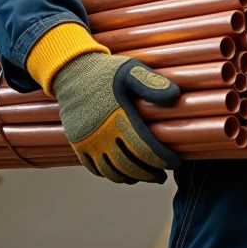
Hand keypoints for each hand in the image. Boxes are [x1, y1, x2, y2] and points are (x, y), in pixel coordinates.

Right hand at [52, 52, 180, 183]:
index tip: (175, 163)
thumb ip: (151, 84)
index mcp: (117, 117)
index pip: (145, 149)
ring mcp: (87, 142)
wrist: (71, 72)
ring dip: (131, 178)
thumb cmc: (105, 71)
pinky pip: (95, 169)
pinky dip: (111, 175)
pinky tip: (124, 174)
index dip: (162, 160)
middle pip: (129, 166)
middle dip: (149, 174)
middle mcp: (101, 134)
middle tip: (162, 176)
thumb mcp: (130, 70)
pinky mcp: (77, 145)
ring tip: (146, 177)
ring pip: (112, 172)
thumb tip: (175, 96)